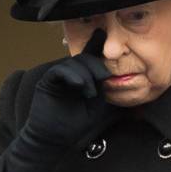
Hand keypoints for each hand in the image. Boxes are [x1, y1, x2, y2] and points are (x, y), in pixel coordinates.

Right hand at [0, 28, 122, 171]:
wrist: (53, 140)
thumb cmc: (74, 126)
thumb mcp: (97, 107)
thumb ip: (105, 92)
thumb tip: (123, 83)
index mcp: (80, 77)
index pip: (89, 57)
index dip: (96, 44)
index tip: (103, 31)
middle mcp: (69, 74)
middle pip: (84, 58)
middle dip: (96, 66)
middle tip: (103, 79)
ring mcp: (57, 77)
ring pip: (74, 63)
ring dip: (86, 75)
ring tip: (90, 93)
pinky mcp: (47, 82)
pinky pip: (60, 71)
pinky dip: (71, 75)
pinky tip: (79, 86)